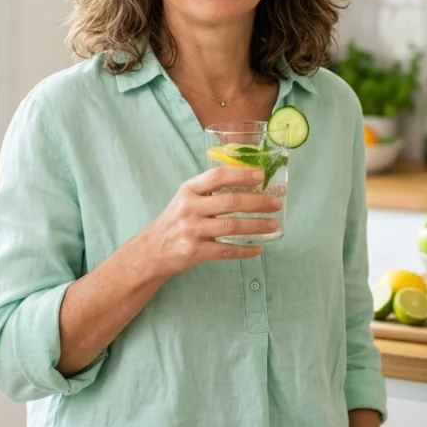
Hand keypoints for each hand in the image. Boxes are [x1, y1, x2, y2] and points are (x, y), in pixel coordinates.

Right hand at [143, 166, 281, 277]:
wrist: (151, 251)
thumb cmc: (174, 221)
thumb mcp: (185, 199)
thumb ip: (209, 192)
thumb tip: (247, 183)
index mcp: (188, 190)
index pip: (217, 176)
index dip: (240, 174)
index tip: (260, 175)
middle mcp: (190, 208)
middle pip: (230, 202)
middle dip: (258, 202)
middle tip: (275, 204)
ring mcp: (192, 231)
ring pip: (232, 227)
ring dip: (257, 226)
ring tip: (273, 225)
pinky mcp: (195, 252)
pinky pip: (226, 251)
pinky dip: (245, 250)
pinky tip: (258, 248)